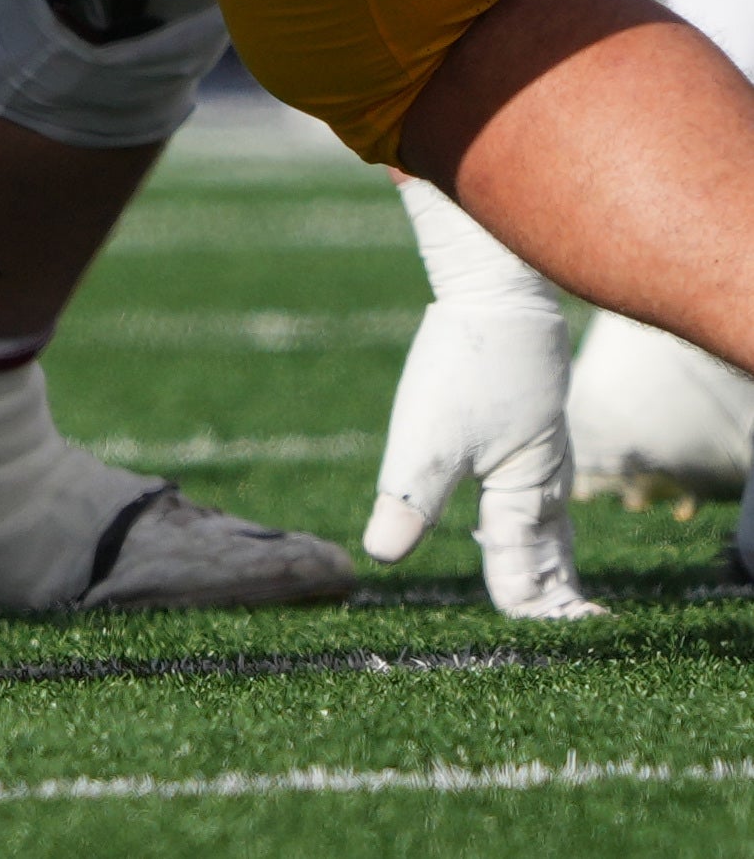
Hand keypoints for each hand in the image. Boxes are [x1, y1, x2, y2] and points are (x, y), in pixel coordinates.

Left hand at [367, 292, 600, 618]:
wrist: (499, 298)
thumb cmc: (467, 369)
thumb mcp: (427, 437)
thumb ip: (409, 498)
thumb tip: (381, 556)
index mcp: (527, 498)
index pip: (527, 574)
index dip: (528, 613)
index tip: (535, 650)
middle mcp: (545, 485)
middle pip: (552, 560)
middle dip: (555, 600)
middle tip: (568, 640)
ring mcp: (542, 458)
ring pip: (548, 529)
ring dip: (548, 567)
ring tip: (552, 600)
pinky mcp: (529, 432)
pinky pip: (538, 497)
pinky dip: (536, 528)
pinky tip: (515, 524)